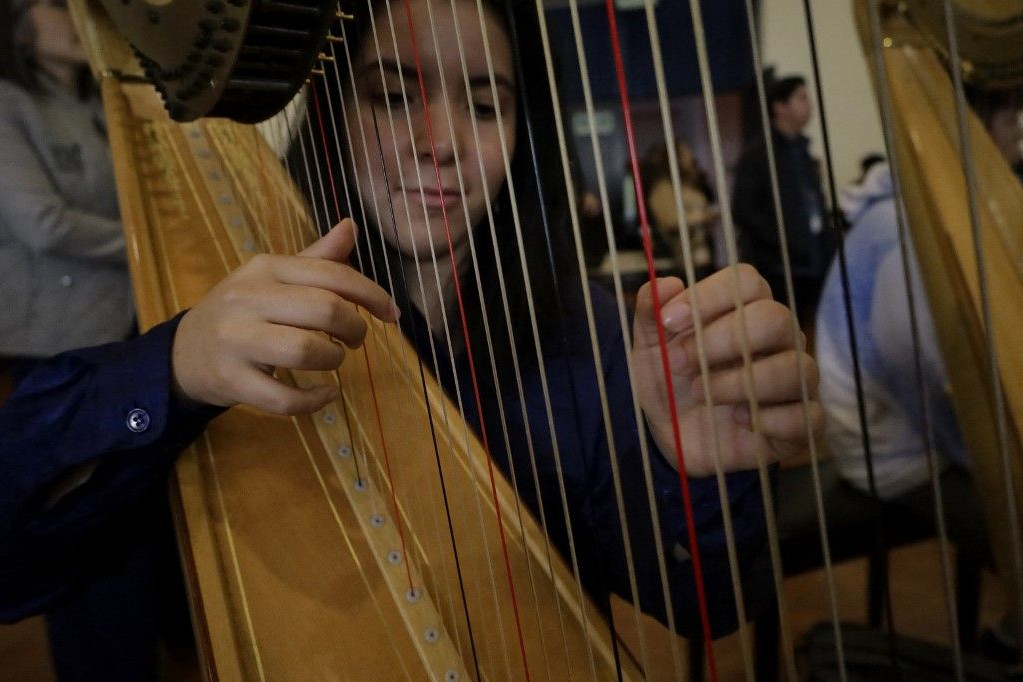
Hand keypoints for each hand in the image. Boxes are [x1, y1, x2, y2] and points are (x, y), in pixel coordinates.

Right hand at [171, 219, 397, 414]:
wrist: (183, 352)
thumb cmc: (243, 312)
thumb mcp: (273, 278)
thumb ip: (315, 258)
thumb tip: (351, 226)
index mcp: (265, 267)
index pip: (331, 273)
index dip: (372, 294)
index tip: (391, 314)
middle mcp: (248, 298)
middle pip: (325, 309)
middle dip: (355, 327)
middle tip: (355, 340)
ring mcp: (236, 339)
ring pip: (307, 351)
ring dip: (334, 360)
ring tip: (333, 360)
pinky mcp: (231, 380)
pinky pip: (285, 398)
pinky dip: (316, 401)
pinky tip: (327, 394)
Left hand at [631, 264, 821, 475]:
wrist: (674, 436)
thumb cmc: (671, 380)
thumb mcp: (649, 347)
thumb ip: (651, 311)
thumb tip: (665, 284)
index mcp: (747, 308)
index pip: (747, 281)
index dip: (708, 297)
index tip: (669, 321)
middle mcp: (781, 338)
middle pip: (774, 319)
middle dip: (720, 341)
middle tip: (678, 363)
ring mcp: (797, 379)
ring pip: (793, 367)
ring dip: (736, 383)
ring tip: (700, 394)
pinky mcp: (804, 421)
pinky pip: (805, 415)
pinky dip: (766, 419)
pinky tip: (737, 420)